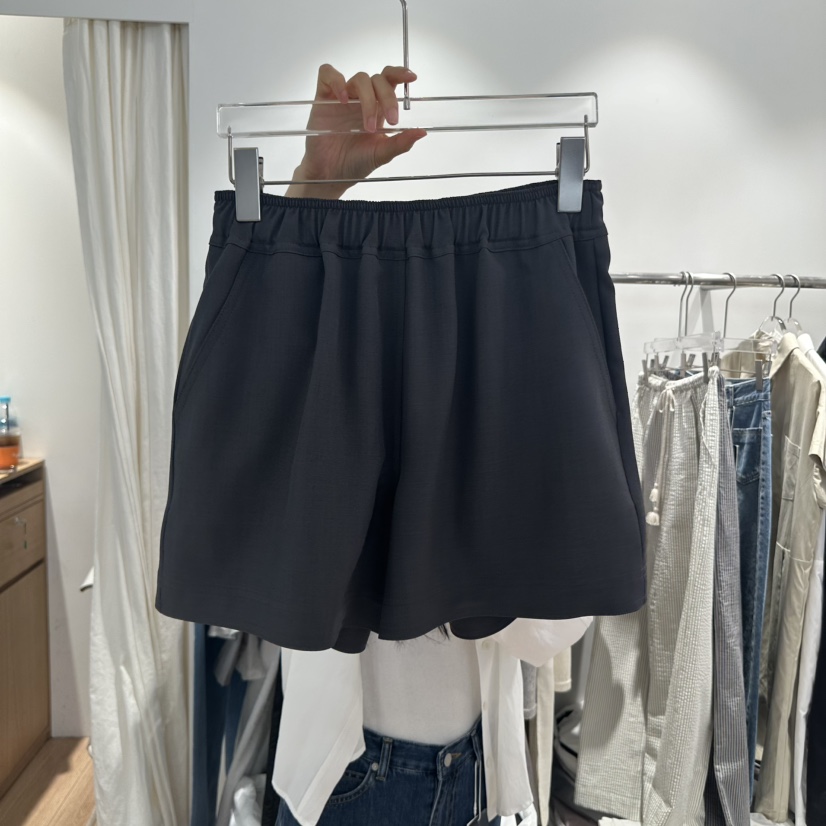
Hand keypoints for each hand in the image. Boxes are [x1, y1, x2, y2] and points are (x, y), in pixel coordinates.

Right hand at [286, 63, 426, 198]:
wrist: (331, 175)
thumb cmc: (355, 163)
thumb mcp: (381, 154)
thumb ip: (401, 143)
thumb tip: (422, 132)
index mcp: (377, 108)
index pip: (390, 81)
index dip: (400, 74)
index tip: (411, 78)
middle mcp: (361, 99)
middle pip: (378, 80)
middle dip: (388, 97)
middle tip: (391, 120)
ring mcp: (342, 97)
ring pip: (359, 79)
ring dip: (368, 100)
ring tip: (368, 126)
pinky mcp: (323, 98)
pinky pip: (328, 75)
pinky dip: (337, 82)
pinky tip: (343, 99)